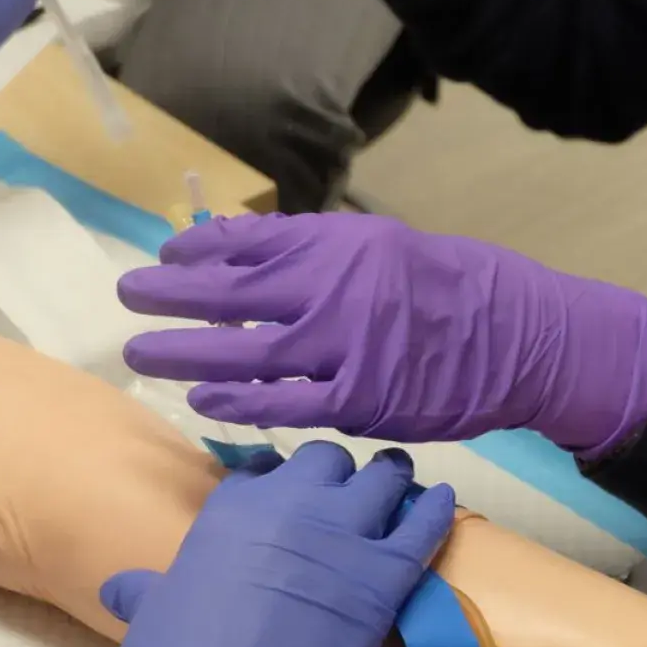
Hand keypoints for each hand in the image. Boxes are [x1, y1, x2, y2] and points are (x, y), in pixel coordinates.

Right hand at [52, 442, 456, 646]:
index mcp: (232, 507)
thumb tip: (122, 586)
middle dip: (339, 478)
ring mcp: (341, 536)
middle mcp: (289, 504)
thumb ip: (145, 588)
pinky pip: (424, 524)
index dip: (285, 482)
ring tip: (398, 491)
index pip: (267, 468)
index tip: (293, 498)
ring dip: (389, 483)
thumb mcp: (150, 610)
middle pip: (329, 462)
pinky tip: (443, 502)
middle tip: (349, 502)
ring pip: (382, 479)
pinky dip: (436, 510)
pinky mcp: (382, 577)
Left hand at [118, 213, 646, 456]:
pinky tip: (202, 398)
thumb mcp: (380, 245)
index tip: (164, 257)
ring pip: (246, 349)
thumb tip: (236, 248)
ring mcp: (345, 346)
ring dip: (186, 349)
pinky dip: (239, 400)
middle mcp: (335, 289)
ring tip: (141, 350)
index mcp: (339, 244)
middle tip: (128, 295)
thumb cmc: (447, 286)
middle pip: (230, 292)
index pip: (248, 243)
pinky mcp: (360, 400)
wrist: (518, 335)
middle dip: (171, 295)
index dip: (196, 252)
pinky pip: (284, 403)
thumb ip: (313, 250)